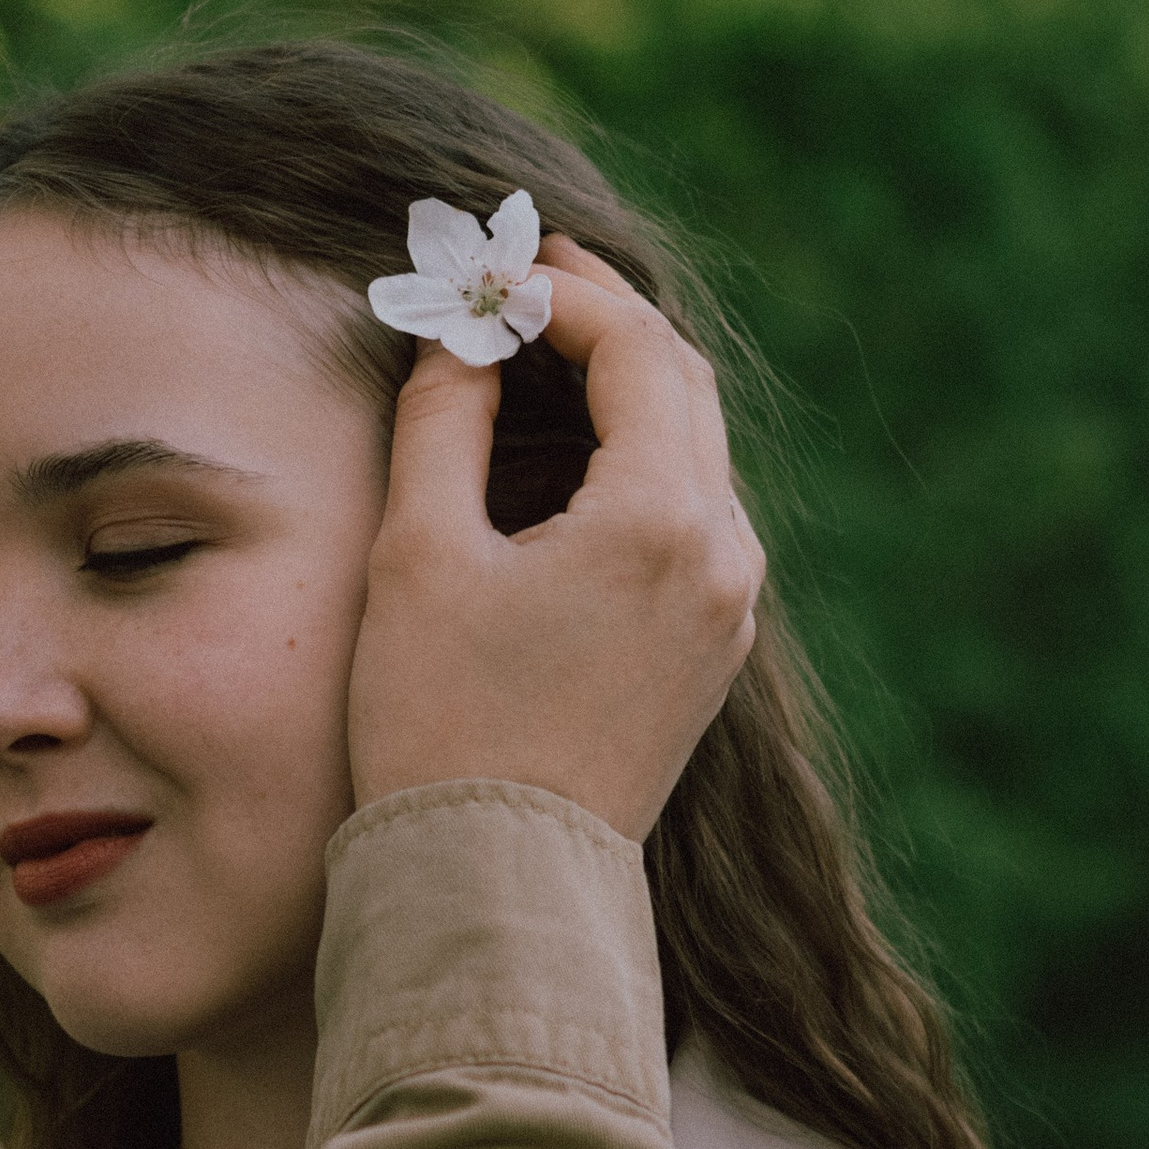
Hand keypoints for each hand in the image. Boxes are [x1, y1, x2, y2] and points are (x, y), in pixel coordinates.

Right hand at [347, 238, 764, 839]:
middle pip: (681, 386)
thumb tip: (461, 335)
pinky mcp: (711, 652)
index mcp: (662, 518)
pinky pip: (691, 518)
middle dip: (603, 323)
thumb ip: (445, 418)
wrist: (494, 882)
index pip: (633, 349)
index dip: (565, 292)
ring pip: (694, 451)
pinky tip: (568, 457)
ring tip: (536, 358)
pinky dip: (637, 463)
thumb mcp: (421, 553)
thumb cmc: (441, 724)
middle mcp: (722, 555)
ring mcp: (728, 608)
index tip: (497, 267)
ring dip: (624, 391)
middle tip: (524, 285)